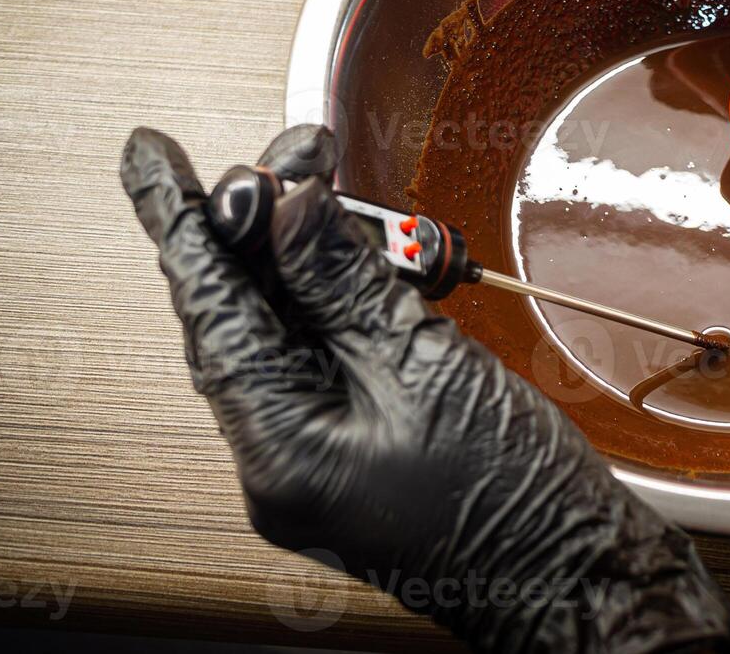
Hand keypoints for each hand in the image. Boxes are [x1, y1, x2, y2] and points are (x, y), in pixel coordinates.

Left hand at [120, 125, 729, 653]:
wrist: (579, 575)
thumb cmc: (519, 503)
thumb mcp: (430, 367)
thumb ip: (347, 283)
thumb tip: (292, 208)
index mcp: (282, 448)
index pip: (211, 310)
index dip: (180, 220)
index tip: (150, 155)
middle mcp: (280, 457)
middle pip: (242, 313)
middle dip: (259, 224)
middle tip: (292, 154)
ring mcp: (315, 455)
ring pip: (282, 329)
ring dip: (303, 255)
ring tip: (329, 189)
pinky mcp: (351, 446)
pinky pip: (321, 356)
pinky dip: (336, 297)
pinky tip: (358, 255)